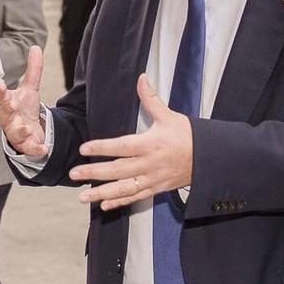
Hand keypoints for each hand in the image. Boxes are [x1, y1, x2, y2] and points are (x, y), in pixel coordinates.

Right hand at [0, 46, 47, 157]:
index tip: (0, 84)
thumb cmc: (24, 109)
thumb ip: (33, 70)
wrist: (30, 131)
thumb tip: (35, 48)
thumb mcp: (30, 89)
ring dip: (19, 131)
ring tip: (26, 129)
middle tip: (11, 104)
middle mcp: (8, 119)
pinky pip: (28, 148)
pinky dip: (35, 149)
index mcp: (6, 103)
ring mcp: (15, 133)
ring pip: (13, 133)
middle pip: (2, 115)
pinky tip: (43, 148)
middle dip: (6, 110)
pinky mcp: (25, 145)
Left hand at [70, 74, 192, 209]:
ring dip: (101, 193)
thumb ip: (151, 99)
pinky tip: (103, 205)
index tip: (84, 149)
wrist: (210, 159)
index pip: (122, 146)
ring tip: (82, 197)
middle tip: (73, 174)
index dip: (102, 148)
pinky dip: (119, 202)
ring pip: (123, 189)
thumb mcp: (170, 116)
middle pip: (117, 170)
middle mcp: (150, 164)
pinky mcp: (156, 189)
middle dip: (94, 173)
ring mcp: (153, 179)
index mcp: (151, 144)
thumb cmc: (188, 136)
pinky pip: (135, 197)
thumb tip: (141, 78)